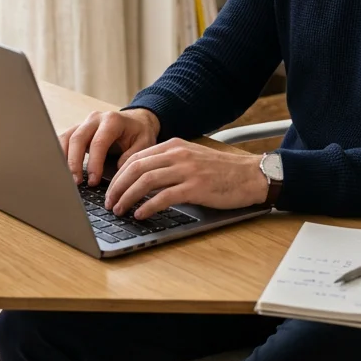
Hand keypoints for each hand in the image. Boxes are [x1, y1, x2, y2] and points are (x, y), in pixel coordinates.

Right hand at [59, 108, 159, 185]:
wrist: (136, 121)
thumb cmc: (139, 133)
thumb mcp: (145, 143)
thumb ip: (132, 155)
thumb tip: (117, 169)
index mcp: (112, 120)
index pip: (98, 142)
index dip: (94, 163)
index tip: (93, 180)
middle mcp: (95, 119)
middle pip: (77, 138)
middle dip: (74, 162)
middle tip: (76, 182)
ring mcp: (84, 123)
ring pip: (66, 138)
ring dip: (63, 159)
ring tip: (66, 179)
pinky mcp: (77, 130)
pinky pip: (63, 140)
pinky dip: (59, 154)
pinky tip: (59, 169)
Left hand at [105, 139, 268, 219]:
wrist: (252, 175)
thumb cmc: (223, 171)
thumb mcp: (193, 158)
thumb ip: (170, 163)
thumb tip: (142, 180)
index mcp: (175, 145)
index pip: (136, 157)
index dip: (118, 175)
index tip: (110, 189)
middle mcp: (178, 154)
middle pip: (136, 168)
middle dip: (117, 186)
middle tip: (109, 202)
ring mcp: (187, 170)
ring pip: (145, 181)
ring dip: (127, 197)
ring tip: (119, 210)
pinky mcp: (196, 187)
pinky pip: (163, 197)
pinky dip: (147, 207)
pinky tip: (140, 215)